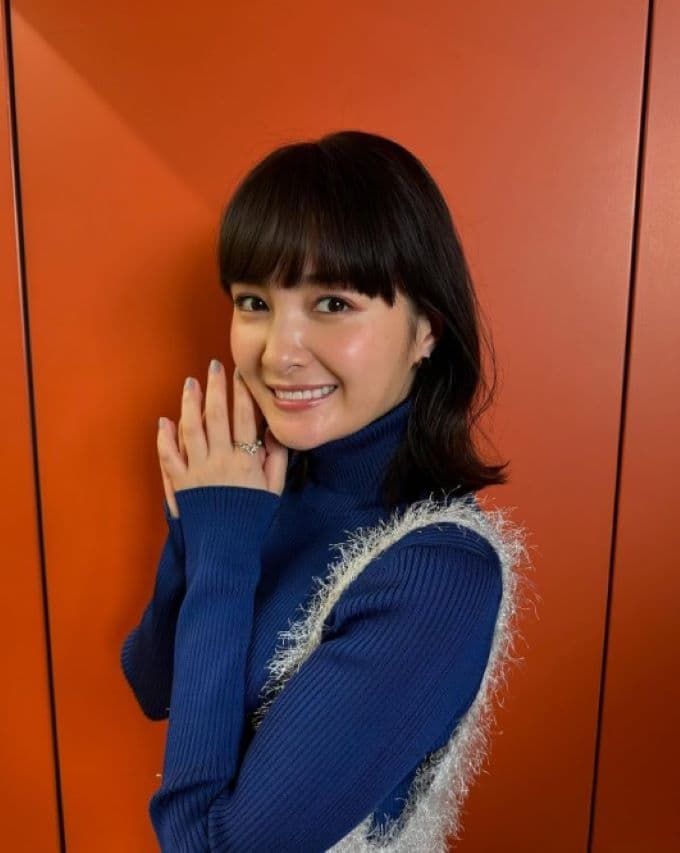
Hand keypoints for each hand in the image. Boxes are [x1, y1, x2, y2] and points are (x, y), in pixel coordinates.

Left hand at [157, 360, 287, 517]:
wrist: (225, 550)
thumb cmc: (252, 520)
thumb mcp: (274, 490)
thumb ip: (276, 459)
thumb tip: (273, 432)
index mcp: (246, 461)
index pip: (245, 418)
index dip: (242, 393)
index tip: (240, 374)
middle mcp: (220, 460)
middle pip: (216, 416)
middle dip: (215, 388)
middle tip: (214, 366)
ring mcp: (197, 471)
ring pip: (191, 429)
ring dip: (190, 403)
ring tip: (190, 383)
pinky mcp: (179, 484)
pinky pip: (169, 457)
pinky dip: (165, 438)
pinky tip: (165, 421)